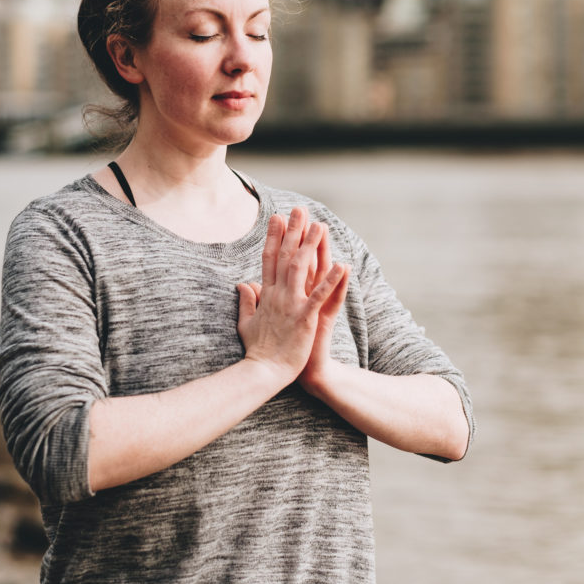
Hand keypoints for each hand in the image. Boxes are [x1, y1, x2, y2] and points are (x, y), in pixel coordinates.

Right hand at [237, 207, 347, 386]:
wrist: (263, 373)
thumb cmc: (258, 351)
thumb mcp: (246, 322)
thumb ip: (246, 301)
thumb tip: (242, 283)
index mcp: (267, 295)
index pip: (269, 259)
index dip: (273, 237)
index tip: (277, 218)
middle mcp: (278, 295)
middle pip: (286, 256)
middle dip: (293, 231)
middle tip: (299, 210)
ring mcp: (291, 305)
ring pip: (302, 269)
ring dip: (311, 246)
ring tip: (320, 226)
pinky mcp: (305, 319)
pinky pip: (319, 296)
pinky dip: (330, 281)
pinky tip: (341, 266)